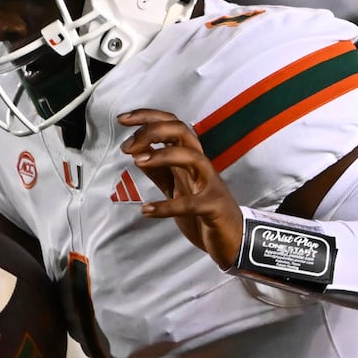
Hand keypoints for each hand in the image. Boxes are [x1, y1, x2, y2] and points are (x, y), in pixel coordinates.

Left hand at [118, 110, 243, 268]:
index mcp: (191, 158)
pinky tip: (147, 210)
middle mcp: (201, 165)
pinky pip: (190, 203)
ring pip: (190, 156)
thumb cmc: (205, 213)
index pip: (171, 125)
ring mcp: (209, 184)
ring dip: (161, 155)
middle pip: (181, 130)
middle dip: (151, 130)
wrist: (234, 241)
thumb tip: (136, 154)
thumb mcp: (177, 188)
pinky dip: (166, 206)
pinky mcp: (213, 206)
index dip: (147, 117)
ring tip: (137, 161)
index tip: (123, 120)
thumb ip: (160, 172)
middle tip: (127, 145)